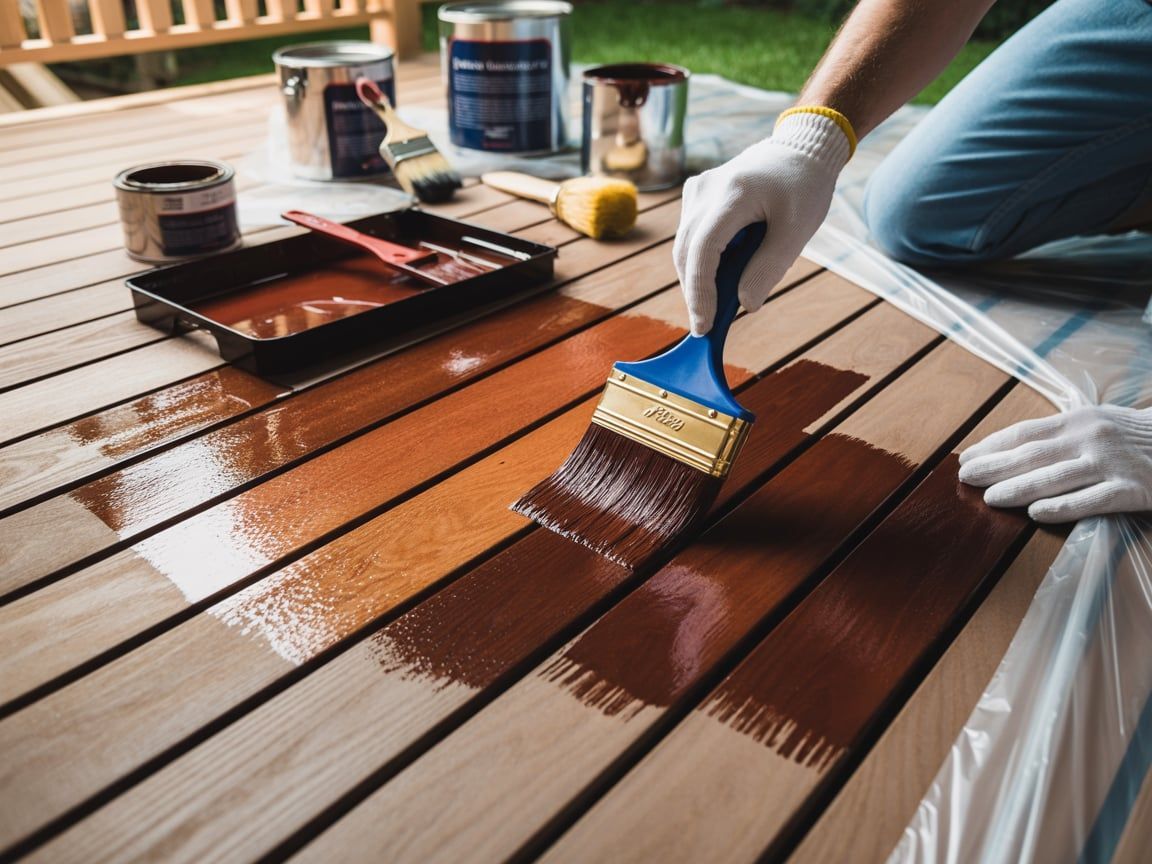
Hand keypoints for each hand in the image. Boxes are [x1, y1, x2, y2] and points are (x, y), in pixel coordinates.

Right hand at [674, 111, 850, 334]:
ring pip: (685, 247)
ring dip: (697, 279)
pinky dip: (701, 261)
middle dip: (696, 293)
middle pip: (687, 253)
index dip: (700, 292)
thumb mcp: (796, 231)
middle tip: (707, 326)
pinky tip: (719, 277)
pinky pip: (690, 236)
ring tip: (715, 305)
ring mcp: (695, 190)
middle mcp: (704, 189)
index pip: (704, 250)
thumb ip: (769, 268)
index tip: (704, 326)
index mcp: (733, 194)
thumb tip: (745, 305)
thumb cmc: (804, 187)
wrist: (799, 148)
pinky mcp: (695, 195)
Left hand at [959, 405, 1151, 522]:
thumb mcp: (1095, 422)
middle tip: (964, 478)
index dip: (992, 446)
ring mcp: (1110, 463)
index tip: (966, 458)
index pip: (1024, 433)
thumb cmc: (1132, 435)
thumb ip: (1058, 432)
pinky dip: (1062, 507)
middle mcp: (1089, 438)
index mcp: (1077, 420)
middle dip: (994, 467)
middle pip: (1032, 454)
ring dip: (1018, 488)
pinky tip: (1036, 514)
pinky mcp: (1131, 488)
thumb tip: (1013, 447)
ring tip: (990, 498)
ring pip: (1054, 477)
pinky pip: (1090, 500)